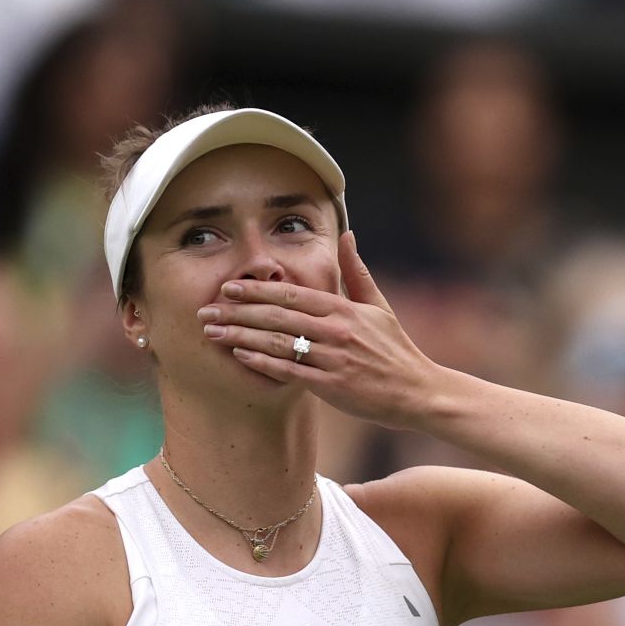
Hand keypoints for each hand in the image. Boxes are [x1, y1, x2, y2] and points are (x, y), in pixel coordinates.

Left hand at [197, 231, 438, 428]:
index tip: (228, 287)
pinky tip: (240, 356)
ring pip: (280, 343)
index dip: (257, 290)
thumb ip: (356, 271)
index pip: (292, 294)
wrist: (418, 391)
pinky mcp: (333, 386)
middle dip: (238, 312)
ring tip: (212, 333)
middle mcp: (337, 330)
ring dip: (241, 336)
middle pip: (278, 316)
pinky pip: (291, 371)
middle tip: (206, 310)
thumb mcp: (378, 305)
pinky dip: (263, 362)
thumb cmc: (395, 349)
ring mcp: (334, 358)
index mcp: (345, 308)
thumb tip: (348, 233)